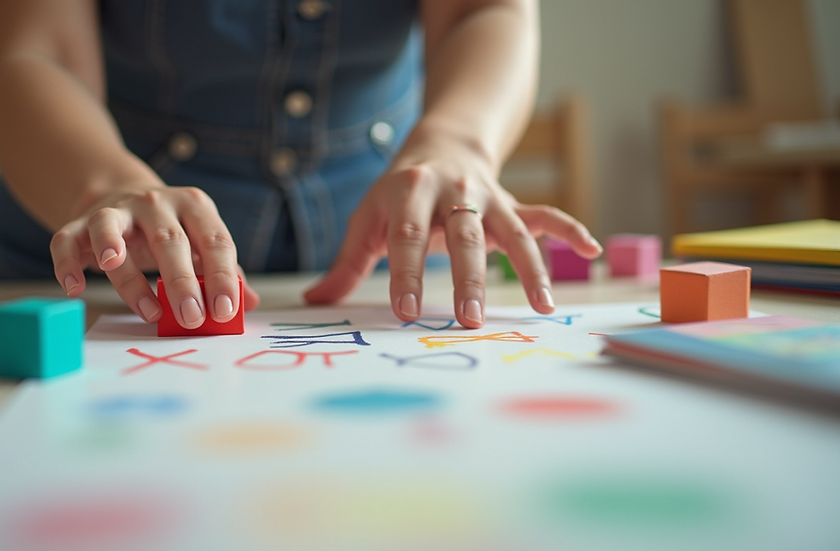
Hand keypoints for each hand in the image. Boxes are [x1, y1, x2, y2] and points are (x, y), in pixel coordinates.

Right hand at [50, 183, 259, 325]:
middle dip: (181, 281)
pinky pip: (67, 240)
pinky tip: (76, 289)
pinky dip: (67, 264)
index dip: (222, 276)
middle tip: (191, 317)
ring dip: (126, 271)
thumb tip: (249, 305)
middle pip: (169, 240)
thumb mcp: (202, 243)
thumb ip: (225, 272)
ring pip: (113, 233)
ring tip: (143, 306)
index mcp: (194, 206)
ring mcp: (116, 210)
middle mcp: (156, 203)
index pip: (215, 240)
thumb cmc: (172, 232)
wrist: (124, 195)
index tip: (226, 311)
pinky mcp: (80, 223)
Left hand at [304, 129, 600, 328]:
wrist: (441, 143)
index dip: (406, 272)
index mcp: (409, 190)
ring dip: (530, 266)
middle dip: (469, 278)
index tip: (407, 312)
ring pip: (513, 230)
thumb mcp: (367, 218)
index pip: (406, 235)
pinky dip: (570, 230)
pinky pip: (547, 213)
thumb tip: (315, 303)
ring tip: (541, 305)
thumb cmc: (397, 192)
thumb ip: (347, 262)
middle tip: (469, 320)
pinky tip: (593, 250)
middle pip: (463, 235)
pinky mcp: (514, 202)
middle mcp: (453, 190)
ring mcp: (488, 196)